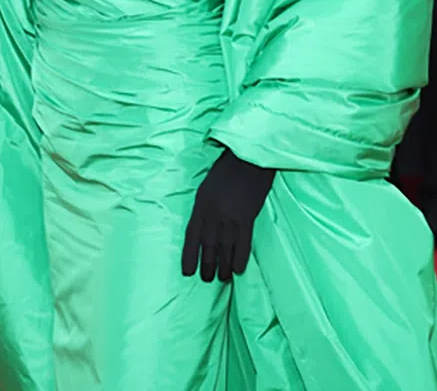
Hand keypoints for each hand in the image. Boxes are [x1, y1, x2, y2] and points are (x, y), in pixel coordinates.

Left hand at [182, 149, 274, 281]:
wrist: (249, 156)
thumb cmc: (228, 168)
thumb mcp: (208, 185)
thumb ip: (205, 206)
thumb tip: (205, 227)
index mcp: (201, 203)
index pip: (191, 235)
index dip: (189, 255)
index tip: (187, 271)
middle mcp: (213, 212)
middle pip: (208, 244)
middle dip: (207, 264)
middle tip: (207, 279)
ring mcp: (230, 215)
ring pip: (225, 247)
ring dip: (223, 266)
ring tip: (222, 278)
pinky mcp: (248, 216)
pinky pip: (243, 242)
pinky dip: (240, 257)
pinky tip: (238, 270)